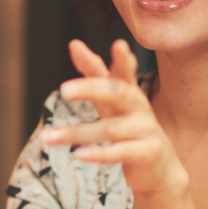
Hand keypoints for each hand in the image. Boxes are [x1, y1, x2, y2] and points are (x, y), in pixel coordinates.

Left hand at [41, 39, 186, 193]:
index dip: (122, 60)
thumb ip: (94, 73)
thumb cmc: (129, 125)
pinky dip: (99, 154)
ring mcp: (146, 130)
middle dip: (91, 89)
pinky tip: (79, 155)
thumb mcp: (112, 100)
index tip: (119, 45)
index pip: (122, 72)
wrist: (159, 165)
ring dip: (77, 133)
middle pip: (118, 92)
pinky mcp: (147, 153)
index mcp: (129, 92)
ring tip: (48, 137)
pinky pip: (120, 153)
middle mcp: (139, 107)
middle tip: (64, 90)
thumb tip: (74, 43)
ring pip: (110, 128)